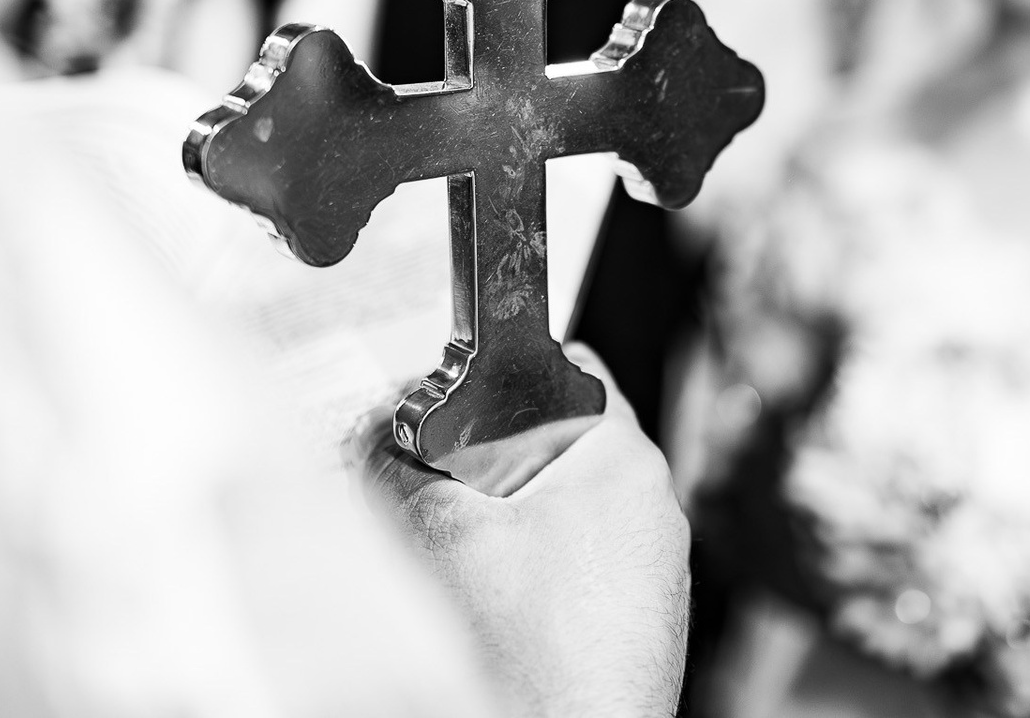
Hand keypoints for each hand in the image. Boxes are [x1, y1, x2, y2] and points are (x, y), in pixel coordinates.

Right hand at [363, 344, 690, 717]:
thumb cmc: (530, 658)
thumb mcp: (437, 530)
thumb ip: (397, 461)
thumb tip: (375, 429)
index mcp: (626, 461)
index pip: (570, 370)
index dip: (499, 376)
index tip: (452, 398)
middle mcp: (654, 512)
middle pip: (554, 446)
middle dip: (486, 463)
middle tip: (432, 492)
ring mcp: (650, 577)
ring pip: (558, 516)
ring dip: (503, 529)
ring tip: (458, 565)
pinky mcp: (632, 628)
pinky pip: (569, 575)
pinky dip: (526, 583)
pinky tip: (489, 615)